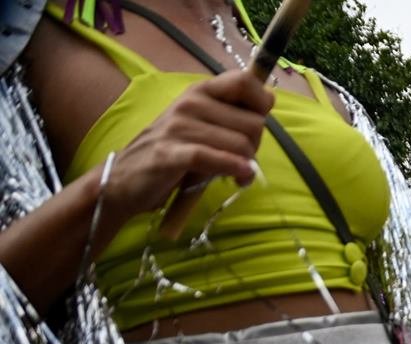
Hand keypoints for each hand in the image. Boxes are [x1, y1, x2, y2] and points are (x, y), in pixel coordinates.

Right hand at [104, 71, 273, 221]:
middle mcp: (190, 103)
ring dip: (247, 166)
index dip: (262, 104)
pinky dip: (233, 169)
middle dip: (256, 147)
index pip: (245, 81)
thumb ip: (231, 114)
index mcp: (200, 91)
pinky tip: (238, 178)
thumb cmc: (172, 152)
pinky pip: (216, 158)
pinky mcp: (171, 154)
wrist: (124, 179)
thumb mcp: (201, 126)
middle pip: (253, 123)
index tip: (258, 124)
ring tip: (237, 176)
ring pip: (241, 144)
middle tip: (243, 160)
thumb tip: (270, 99)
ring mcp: (179, 127)